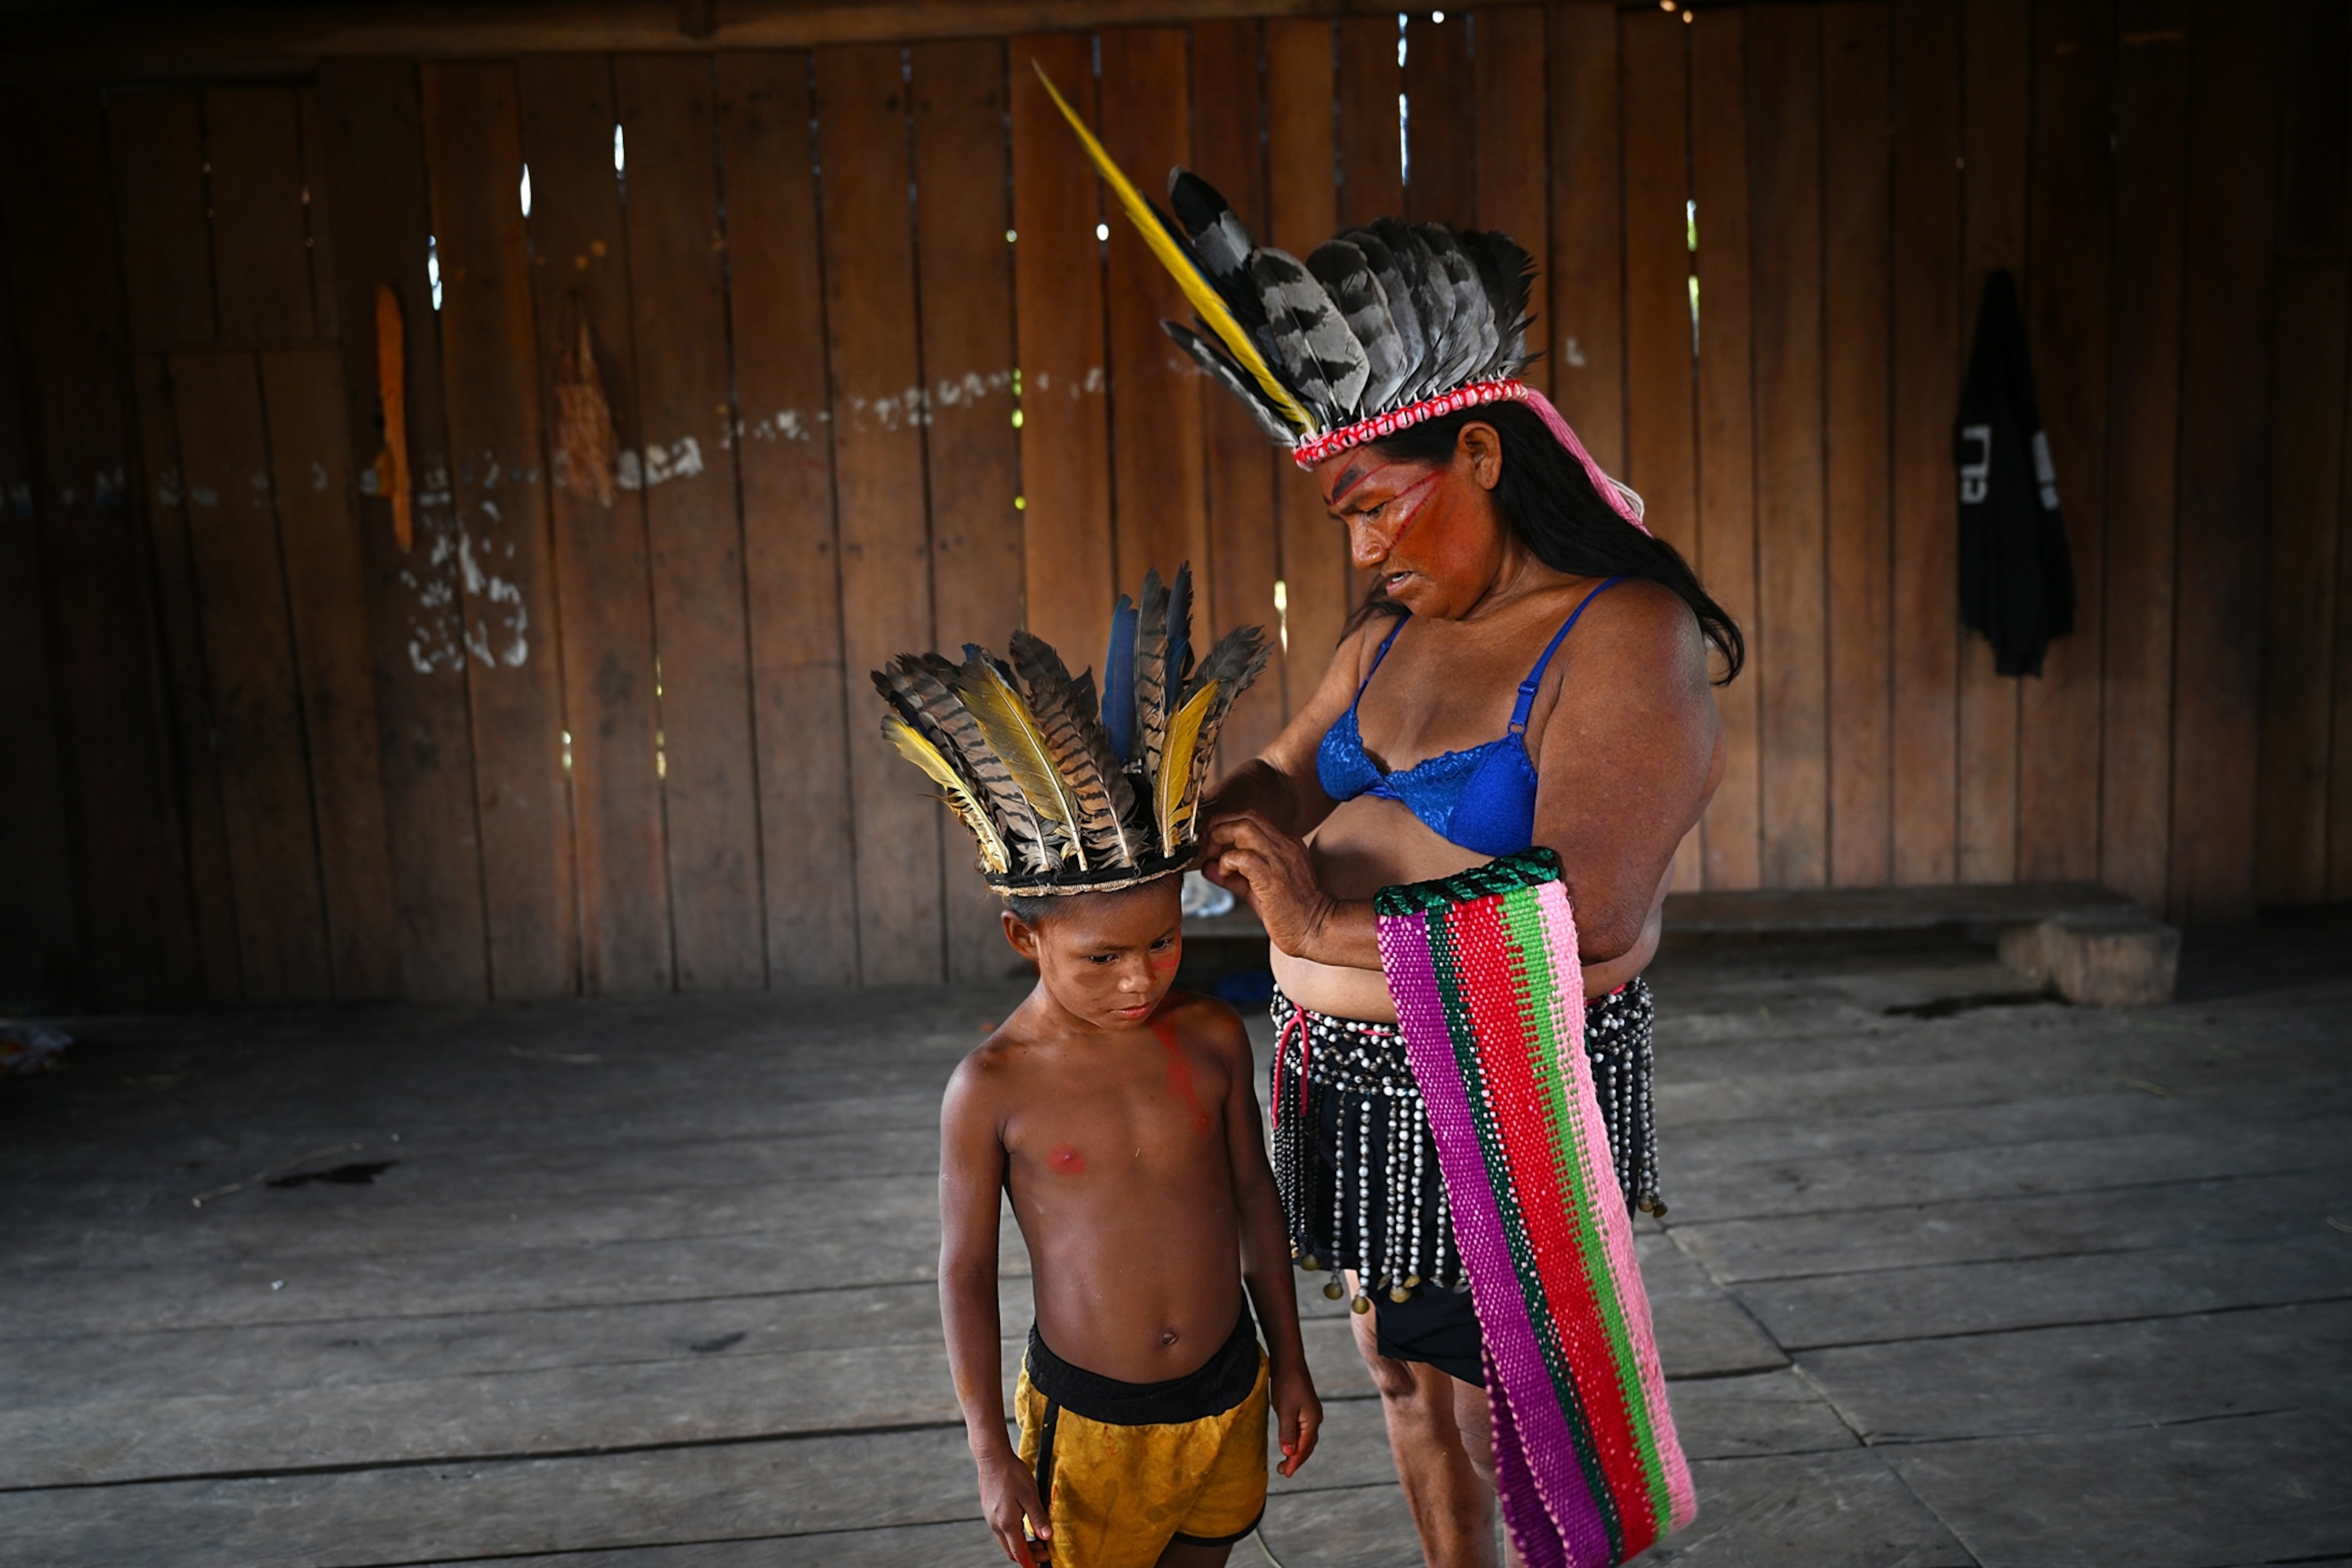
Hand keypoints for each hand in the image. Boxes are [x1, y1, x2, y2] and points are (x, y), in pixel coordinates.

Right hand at [974, 1443, 1049, 1564]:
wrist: (992, 1457)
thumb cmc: (1011, 1473)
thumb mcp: (1030, 1495)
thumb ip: (1038, 1518)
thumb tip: (1047, 1537)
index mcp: (1006, 1523)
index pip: (1019, 1553)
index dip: (1032, 1561)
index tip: (1043, 1563)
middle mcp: (996, 1524)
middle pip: (1011, 1550)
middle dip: (1028, 1555)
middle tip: (1045, 1551)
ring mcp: (990, 1518)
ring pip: (1005, 1541)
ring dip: (1021, 1545)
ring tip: (1037, 1540)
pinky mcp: (989, 1511)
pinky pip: (1001, 1531)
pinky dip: (1014, 1536)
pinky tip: (1024, 1526)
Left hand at [1201, 811, 1338, 960]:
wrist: (1319, 929)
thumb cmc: (1292, 914)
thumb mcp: (1258, 889)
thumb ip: (1233, 876)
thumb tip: (1209, 867)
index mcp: (1285, 844)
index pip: (1251, 819)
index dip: (1226, 826)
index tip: (1213, 843)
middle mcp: (1284, 845)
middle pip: (1245, 816)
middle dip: (1219, 826)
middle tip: (1209, 847)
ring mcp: (1280, 858)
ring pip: (1243, 828)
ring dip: (1221, 838)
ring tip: (1215, 857)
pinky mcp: (1272, 877)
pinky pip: (1243, 856)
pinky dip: (1227, 862)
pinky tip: (1226, 875)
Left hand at [1272, 1364, 1322, 1476]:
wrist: (1289, 1362)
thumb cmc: (1286, 1384)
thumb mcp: (1285, 1409)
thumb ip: (1287, 1432)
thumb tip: (1288, 1454)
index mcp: (1312, 1421)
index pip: (1303, 1448)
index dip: (1294, 1462)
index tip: (1285, 1474)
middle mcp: (1315, 1420)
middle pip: (1307, 1447)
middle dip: (1296, 1460)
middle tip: (1283, 1472)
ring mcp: (1311, 1415)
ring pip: (1306, 1440)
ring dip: (1297, 1453)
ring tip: (1285, 1464)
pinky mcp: (1305, 1411)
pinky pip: (1303, 1433)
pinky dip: (1297, 1443)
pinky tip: (1290, 1445)